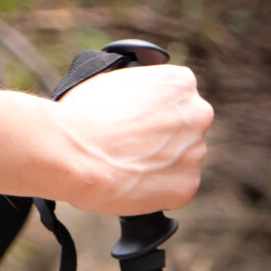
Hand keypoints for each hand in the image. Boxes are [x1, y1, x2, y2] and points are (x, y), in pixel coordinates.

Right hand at [53, 64, 213, 215]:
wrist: (73, 155)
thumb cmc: (82, 116)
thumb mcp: (108, 83)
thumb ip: (135, 90)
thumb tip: (133, 102)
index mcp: (180, 83)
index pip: (176, 93)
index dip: (153, 106)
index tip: (136, 117)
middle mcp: (197, 115)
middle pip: (184, 126)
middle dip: (162, 135)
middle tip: (130, 142)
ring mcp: (196, 152)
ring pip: (181, 158)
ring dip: (159, 162)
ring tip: (123, 164)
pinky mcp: (188, 185)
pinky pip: (174, 186)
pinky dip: (155, 187)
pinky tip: (129, 182)